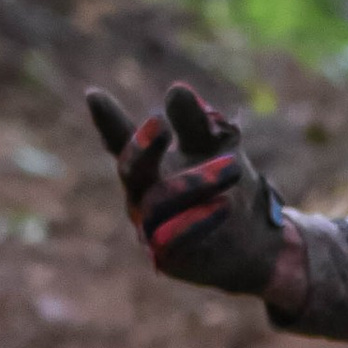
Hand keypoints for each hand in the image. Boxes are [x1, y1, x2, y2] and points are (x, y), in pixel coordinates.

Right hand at [86, 82, 292, 298]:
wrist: (253, 238)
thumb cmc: (225, 185)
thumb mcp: (216, 146)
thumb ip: (196, 123)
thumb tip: (177, 89)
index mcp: (147, 165)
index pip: (120, 141)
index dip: (107, 121)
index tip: (94, 95)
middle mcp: (140, 195)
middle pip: (131, 170)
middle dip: (143, 147)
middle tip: (160, 123)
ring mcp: (150, 228)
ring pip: (159, 202)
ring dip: (196, 183)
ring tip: (234, 166)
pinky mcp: (169, 257)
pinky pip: (173, 240)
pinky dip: (198, 221)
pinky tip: (224, 205)